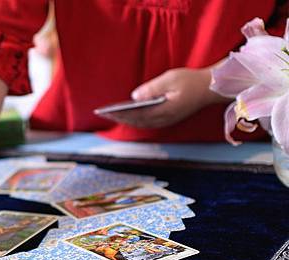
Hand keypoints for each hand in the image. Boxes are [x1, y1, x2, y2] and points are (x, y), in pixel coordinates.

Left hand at [100, 68, 224, 128]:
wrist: (210, 88)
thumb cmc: (191, 81)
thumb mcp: (170, 79)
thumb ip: (152, 88)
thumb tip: (134, 97)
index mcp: (164, 110)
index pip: (137, 115)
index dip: (121, 115)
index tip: (107, 112)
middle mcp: (164, 119)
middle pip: (138, 122)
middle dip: (121, 118)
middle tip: (104, 115)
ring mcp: (167, 120)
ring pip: (143, 124)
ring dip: (128, 120)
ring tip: (113, 115)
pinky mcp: (169, 118)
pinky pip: (149, 122)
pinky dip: (137, 120)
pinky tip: (128, 115)